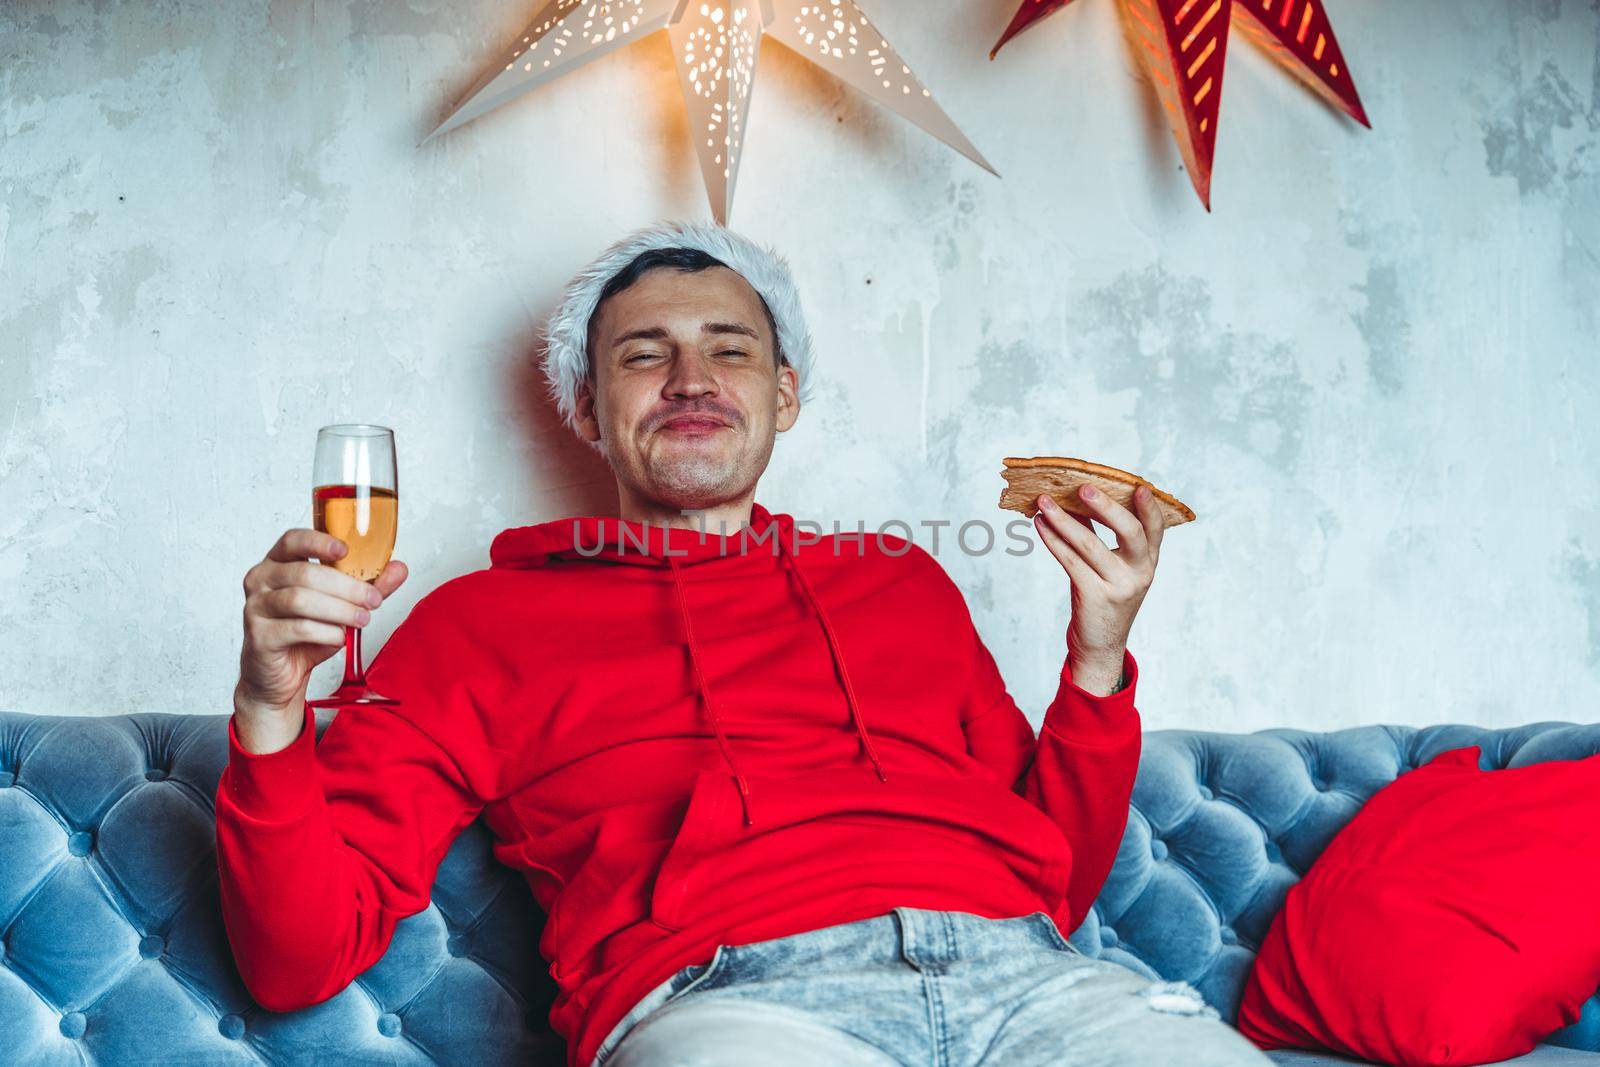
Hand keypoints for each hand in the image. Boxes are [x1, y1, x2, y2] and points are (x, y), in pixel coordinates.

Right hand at [235, 529, 407, 743]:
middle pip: (305, 573)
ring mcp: (256, 608)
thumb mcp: (340, 606)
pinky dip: (326, 632)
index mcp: (278, 563)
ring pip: (300, 599)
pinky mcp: (259, 636)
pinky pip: (297, 628)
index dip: (318, 542)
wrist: (280, 675)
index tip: (345, 550)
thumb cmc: (305, 634)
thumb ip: (367, 586)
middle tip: (372, 600)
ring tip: (361, 619)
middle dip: (346, 587)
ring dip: (339, 610)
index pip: (292, 540)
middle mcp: (261, 580)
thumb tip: (400, 568)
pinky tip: (340, 637)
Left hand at [1032, 485, 1164, 692]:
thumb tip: (1075, 500)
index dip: (1149, 508)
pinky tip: (1040, 525)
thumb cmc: (1103, 598)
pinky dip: (1052, 539)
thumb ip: (1099, 536)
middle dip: (1106, 507)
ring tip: (1043, 501)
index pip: (1155, 529)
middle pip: (1129, 532)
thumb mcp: (1111, 568)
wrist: (1100, 646)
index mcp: (1148, 562)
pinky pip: (1069, 560)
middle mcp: (1139, 574)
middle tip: (1083, 487)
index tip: (1138, 485)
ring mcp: (1119, 587)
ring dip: (1063, 519)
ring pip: (1090, 544)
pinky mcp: (1094, 597)